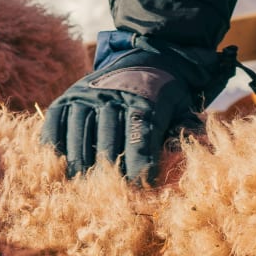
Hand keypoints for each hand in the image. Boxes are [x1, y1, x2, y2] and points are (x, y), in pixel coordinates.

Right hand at [41, 33, 236, 184]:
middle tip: (113, 199)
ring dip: (82, 169)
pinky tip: (62, 169)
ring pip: (78, 139)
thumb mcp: (184, 108)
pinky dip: (56, 151)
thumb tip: (201, 158)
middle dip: (112, 176)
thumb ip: (188, 134)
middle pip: (107, 144)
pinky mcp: (66, 98)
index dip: (140, 166)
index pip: (139, 137)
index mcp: (145, 99)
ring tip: (87, 191)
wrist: (144, 56)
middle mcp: (112, 94)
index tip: (143, 187)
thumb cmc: (166, 95)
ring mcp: (85, 95)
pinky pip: (54, 128)